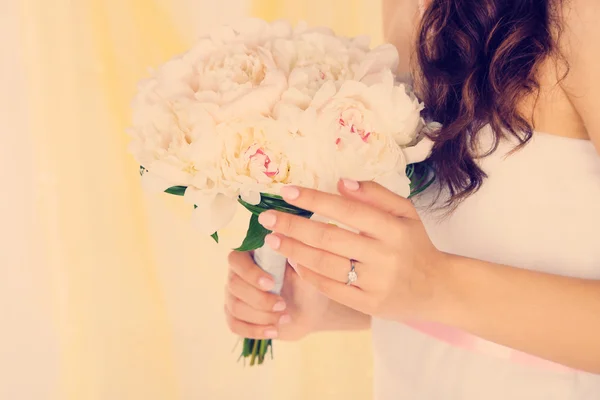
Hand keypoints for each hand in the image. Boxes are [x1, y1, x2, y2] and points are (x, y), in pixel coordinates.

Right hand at [224, 251, 329, 340]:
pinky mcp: (237, 317)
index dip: (250, 273)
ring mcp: (235, 296)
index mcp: (251, 256)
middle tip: (283, 304)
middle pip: (233, 285)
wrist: (310, 310)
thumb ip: (293, 255)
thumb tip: (282, 239)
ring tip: (285, 317)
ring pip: (235, 307)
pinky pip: (234, 325)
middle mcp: (238, 274)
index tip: (271, 284)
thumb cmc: (307, 284)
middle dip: (259, 299)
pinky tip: (273, 331)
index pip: (236, 259)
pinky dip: (254, 330)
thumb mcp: (305, 270)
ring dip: (261, 315)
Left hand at [257, 179, 448, 322]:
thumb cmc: (414, 244)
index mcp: (393, 228)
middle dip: (293, 227)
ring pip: (326, 264)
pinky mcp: (368, 304)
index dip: (314, 200)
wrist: (436, 288)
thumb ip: (376, 195)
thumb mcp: (405, 213)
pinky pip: (331, 289)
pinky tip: (293, 263)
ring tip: (273, 240)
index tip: (287, 192)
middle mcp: (384, 255)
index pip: (346, 209)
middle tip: (267, 219)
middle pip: (329, 237)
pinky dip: (309, 275)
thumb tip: (341, 183)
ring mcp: (375, 282)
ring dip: (294, 251)